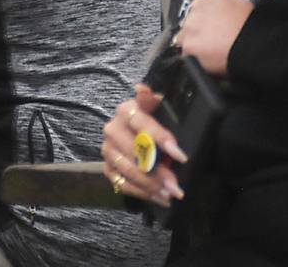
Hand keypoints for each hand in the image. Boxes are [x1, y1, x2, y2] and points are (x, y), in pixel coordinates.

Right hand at [102, 84, 186, 205]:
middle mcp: (113, 128)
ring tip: (171, 194)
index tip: (180, 154)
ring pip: (127, 169)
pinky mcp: (107, 167)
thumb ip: (152, 100)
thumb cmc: (154, 122)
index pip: (140, 122)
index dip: (159, 137)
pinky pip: (122, 184)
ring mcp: (108, 149)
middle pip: (133, 151)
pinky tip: (160, 199)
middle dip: (157, 171)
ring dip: (150, 185)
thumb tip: (142, 88)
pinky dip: (142, 193)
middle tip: (176, 185)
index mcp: (127, 110)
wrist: (139, 135)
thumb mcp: (159, 108)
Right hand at [180, 0, 254, 75]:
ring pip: (198, 8)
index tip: (203, 44)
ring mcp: (201, 6)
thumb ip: (195, 57)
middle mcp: (188, 23)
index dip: (193, 42)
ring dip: (206, 13)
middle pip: (188, 23)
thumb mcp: (208, 68)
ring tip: (223, 21)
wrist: (257, 44)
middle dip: (199, 27)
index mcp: (186, 43)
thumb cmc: (235, 59)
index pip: (181, 40)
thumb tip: (192, 53)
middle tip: (216, 34)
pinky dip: (219, 3)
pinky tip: (230, 11)